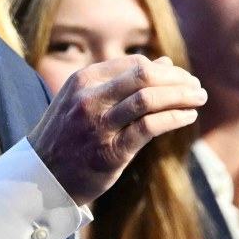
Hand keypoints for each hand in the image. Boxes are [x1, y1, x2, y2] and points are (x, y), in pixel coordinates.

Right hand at [27, 55, 205, 205]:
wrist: (41, 177)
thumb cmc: (68, 136)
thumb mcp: (85, 99)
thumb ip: (123, 82)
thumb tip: (165, 62)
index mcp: (83, 80)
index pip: (134, 64)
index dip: (165, 69)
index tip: (183, 78)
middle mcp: (89, 98)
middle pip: (144, 76)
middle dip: (177, 79)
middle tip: (196, 87)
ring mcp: (99, 125)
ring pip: (148, 99)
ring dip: (181, 96)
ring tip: (198, 99)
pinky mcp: (110, 152)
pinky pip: (149, 128)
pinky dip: (174, 118)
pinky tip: (188, 117)